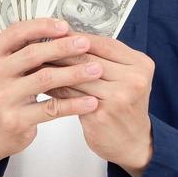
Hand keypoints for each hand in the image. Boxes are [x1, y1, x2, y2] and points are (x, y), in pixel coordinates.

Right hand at [0, 18, 104, 176]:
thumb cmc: (1, 94)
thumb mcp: (0, 68)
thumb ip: (20, 50)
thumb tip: (59, 30)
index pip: (16, 33)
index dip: (42, 26)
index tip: (65, 26)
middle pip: (33, 54)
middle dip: (63, 47)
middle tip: (85, 44)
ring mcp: (2, 99)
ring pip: (45, 79)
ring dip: (74, 73)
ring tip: (95, 69)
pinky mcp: (16, 120)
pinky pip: (52, 108)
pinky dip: (74, 104)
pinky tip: (90, 101)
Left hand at [43, 31, 154, 176]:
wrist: (133, 143)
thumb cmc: (125, 108)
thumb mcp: (127, 78)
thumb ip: (106, 59)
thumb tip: (70, 39)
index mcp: (141, 64)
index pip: (104, 43)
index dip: (78, 38)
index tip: (58, 33)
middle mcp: (133, 79)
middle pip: (89, 57)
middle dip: (61, 50)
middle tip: (39, 44)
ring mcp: (118, 97)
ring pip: (76, 75)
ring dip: (53, 67)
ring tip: (36, 62)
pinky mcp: (100, 114)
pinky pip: (70, 94)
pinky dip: (54, 87)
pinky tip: (42, 83)